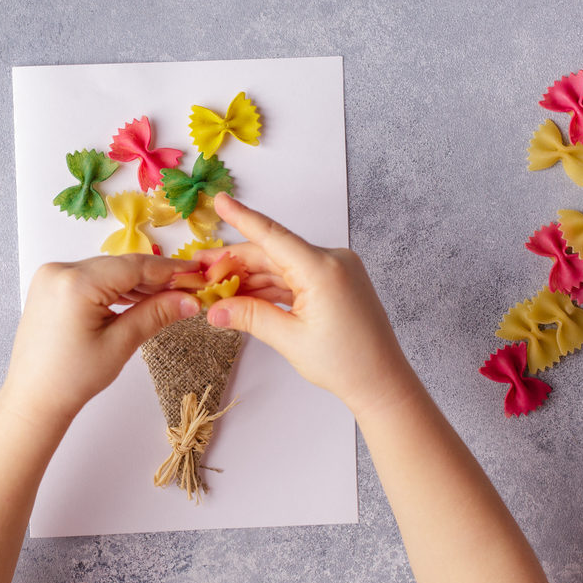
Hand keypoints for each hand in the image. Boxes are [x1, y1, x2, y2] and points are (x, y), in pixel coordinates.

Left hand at [1, 254, 200, 424]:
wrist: (33, 398)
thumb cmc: (73, 378)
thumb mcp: (120, 344)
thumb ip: (156, 314)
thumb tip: (190, 300)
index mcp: (75, 283)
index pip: (133, 266)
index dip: (169, 269)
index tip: (197, 273)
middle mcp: (59, 271)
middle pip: (119, 266)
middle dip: (154, 277)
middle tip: (188, 289)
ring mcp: (51, 276)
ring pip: (106, 271)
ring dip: (135, 283)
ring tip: (168, 298)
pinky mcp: (49, 286)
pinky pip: (90, 278)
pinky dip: (113, 288)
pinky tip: (136, 299)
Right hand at [201, 193, 415, 415]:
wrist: (382, 382)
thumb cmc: (347, 363)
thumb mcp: (290, 340)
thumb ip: (249, 317)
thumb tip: (214, 309)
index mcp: (322, 269)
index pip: (273, 236)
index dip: (242, 218)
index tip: (219, 200)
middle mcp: (331, 261)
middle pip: (272, 253)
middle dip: (234, 262)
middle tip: (200, 270)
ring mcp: (334, 270)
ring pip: (280, 266)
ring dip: (249, 276)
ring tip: (216, 287)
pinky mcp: (334, 282)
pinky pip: (294, 277)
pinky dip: (269, 286)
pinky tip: (243, 294)